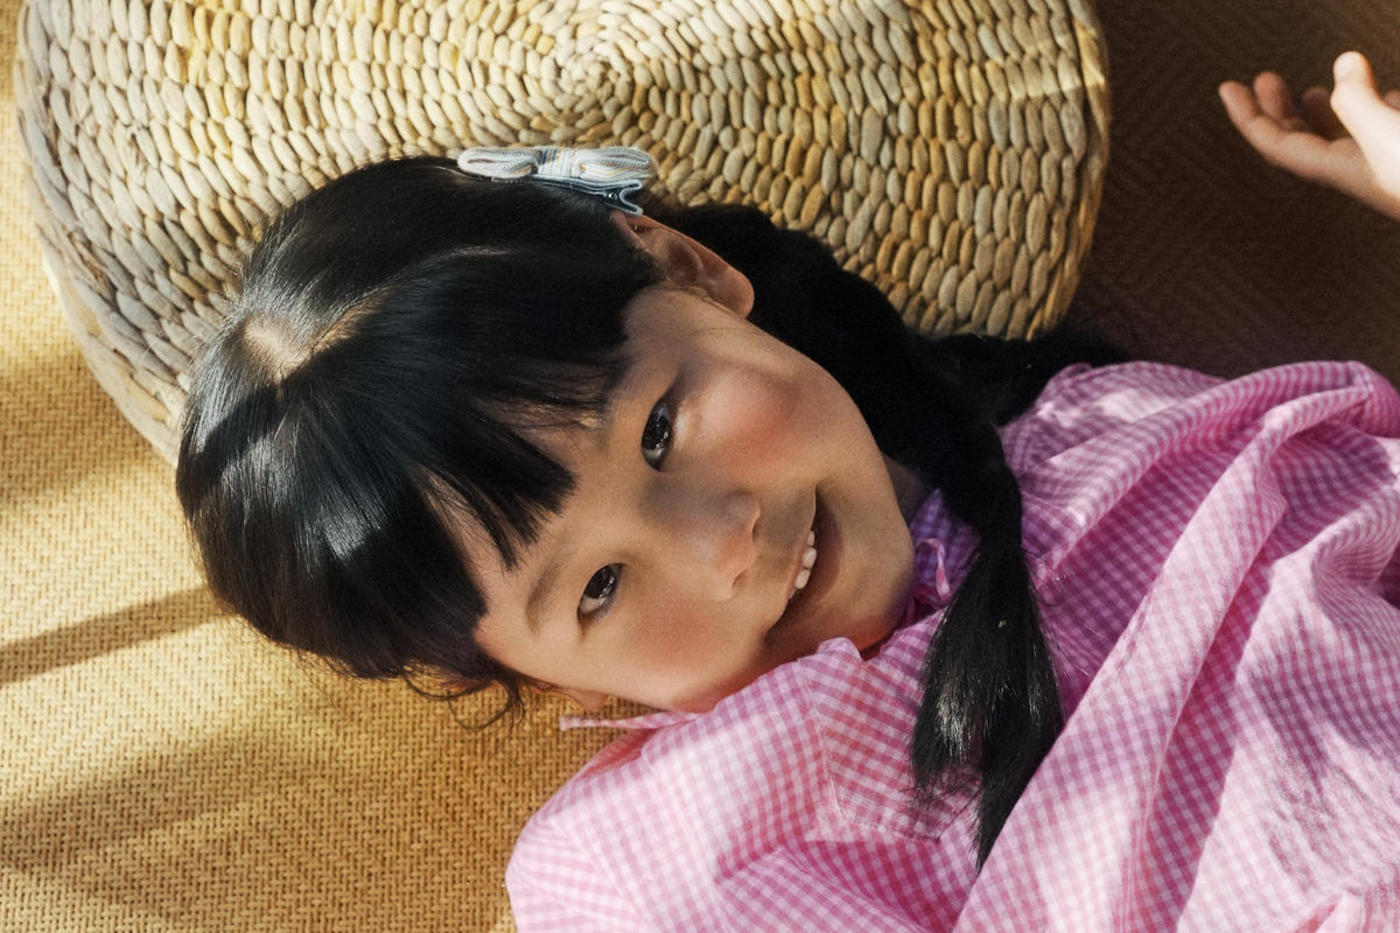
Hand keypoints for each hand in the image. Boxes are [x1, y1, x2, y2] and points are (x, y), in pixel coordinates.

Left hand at [1219, 52, 1399, 221]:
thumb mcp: (1390, 138)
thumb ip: (1361, 103)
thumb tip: (1343, 65)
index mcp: (1342, 170)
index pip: (1278, 144)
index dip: (1249, 116)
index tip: (1228, 87)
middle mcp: (1361, 169)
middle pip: (1305, 140)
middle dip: (1281, 109)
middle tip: (1264, 80)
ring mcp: (1390, 165)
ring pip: (1349, 136)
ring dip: (1327, 113)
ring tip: (1313, 92)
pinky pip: (1390, 131)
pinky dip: (1380, 110)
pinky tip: (1388, 99)